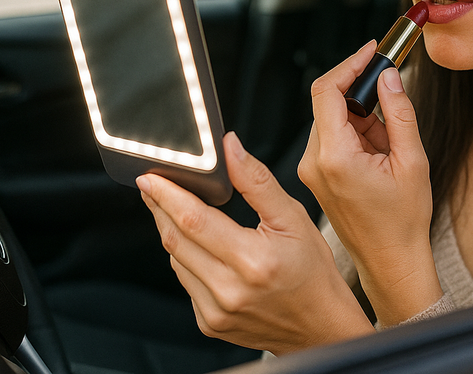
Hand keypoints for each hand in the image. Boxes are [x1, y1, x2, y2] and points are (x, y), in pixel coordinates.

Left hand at [137, 131, 372, 355]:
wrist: (321, 324)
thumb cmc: (312, 271)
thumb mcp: (293, 217)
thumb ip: (257, 181)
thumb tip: (230, 148)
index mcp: (253, 261)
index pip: (194, 220)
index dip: (167, 195)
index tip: (151, 178)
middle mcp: (230, 290)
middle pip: (176, 240)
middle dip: (160, 208)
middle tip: (153, 185)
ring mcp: (216, 312)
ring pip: (176, 261)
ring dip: (171, 232)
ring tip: (176, 210)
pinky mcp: (209, 323)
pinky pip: (186, 282)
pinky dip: (187, 259)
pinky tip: (200, 247)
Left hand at [298, 41, 442, 325]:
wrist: (391, 261)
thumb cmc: (403, 221)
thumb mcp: (413, 161)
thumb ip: (399, 113)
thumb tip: (388, 77)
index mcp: (336, 157)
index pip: (327, 91)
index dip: (350, 64)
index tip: (372, 51)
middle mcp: (315, 162)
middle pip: (328, 103)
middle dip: (362, 95)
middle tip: (392, 103)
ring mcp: (311, 171)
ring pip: (331, 120)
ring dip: (361, 118)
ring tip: (389, 147)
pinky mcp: (316, 176)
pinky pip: (332, 138)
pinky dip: (355, 135)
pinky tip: (378, 155)